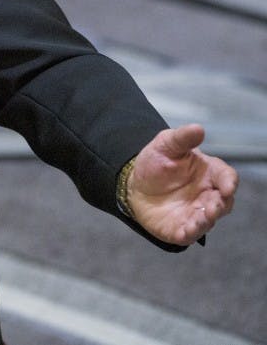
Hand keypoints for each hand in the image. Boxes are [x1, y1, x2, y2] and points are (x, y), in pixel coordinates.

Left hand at [128, 123, 237, 245]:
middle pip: (223, 203)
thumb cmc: (156, 162)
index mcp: (209, 173)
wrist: (135, 183)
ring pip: (208, 220)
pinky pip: (189, 234)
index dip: (229, 182)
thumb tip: (198, 128)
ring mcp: (196, 213)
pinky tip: (186, 231)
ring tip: (201, 218)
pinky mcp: (181, 228)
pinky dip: (190, 233)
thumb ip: (182, 138)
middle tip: (214, 205)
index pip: (227, 177)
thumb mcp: (166, 145)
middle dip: (221, 205)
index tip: (227, 186)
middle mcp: (207, 195)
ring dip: (207, 220)